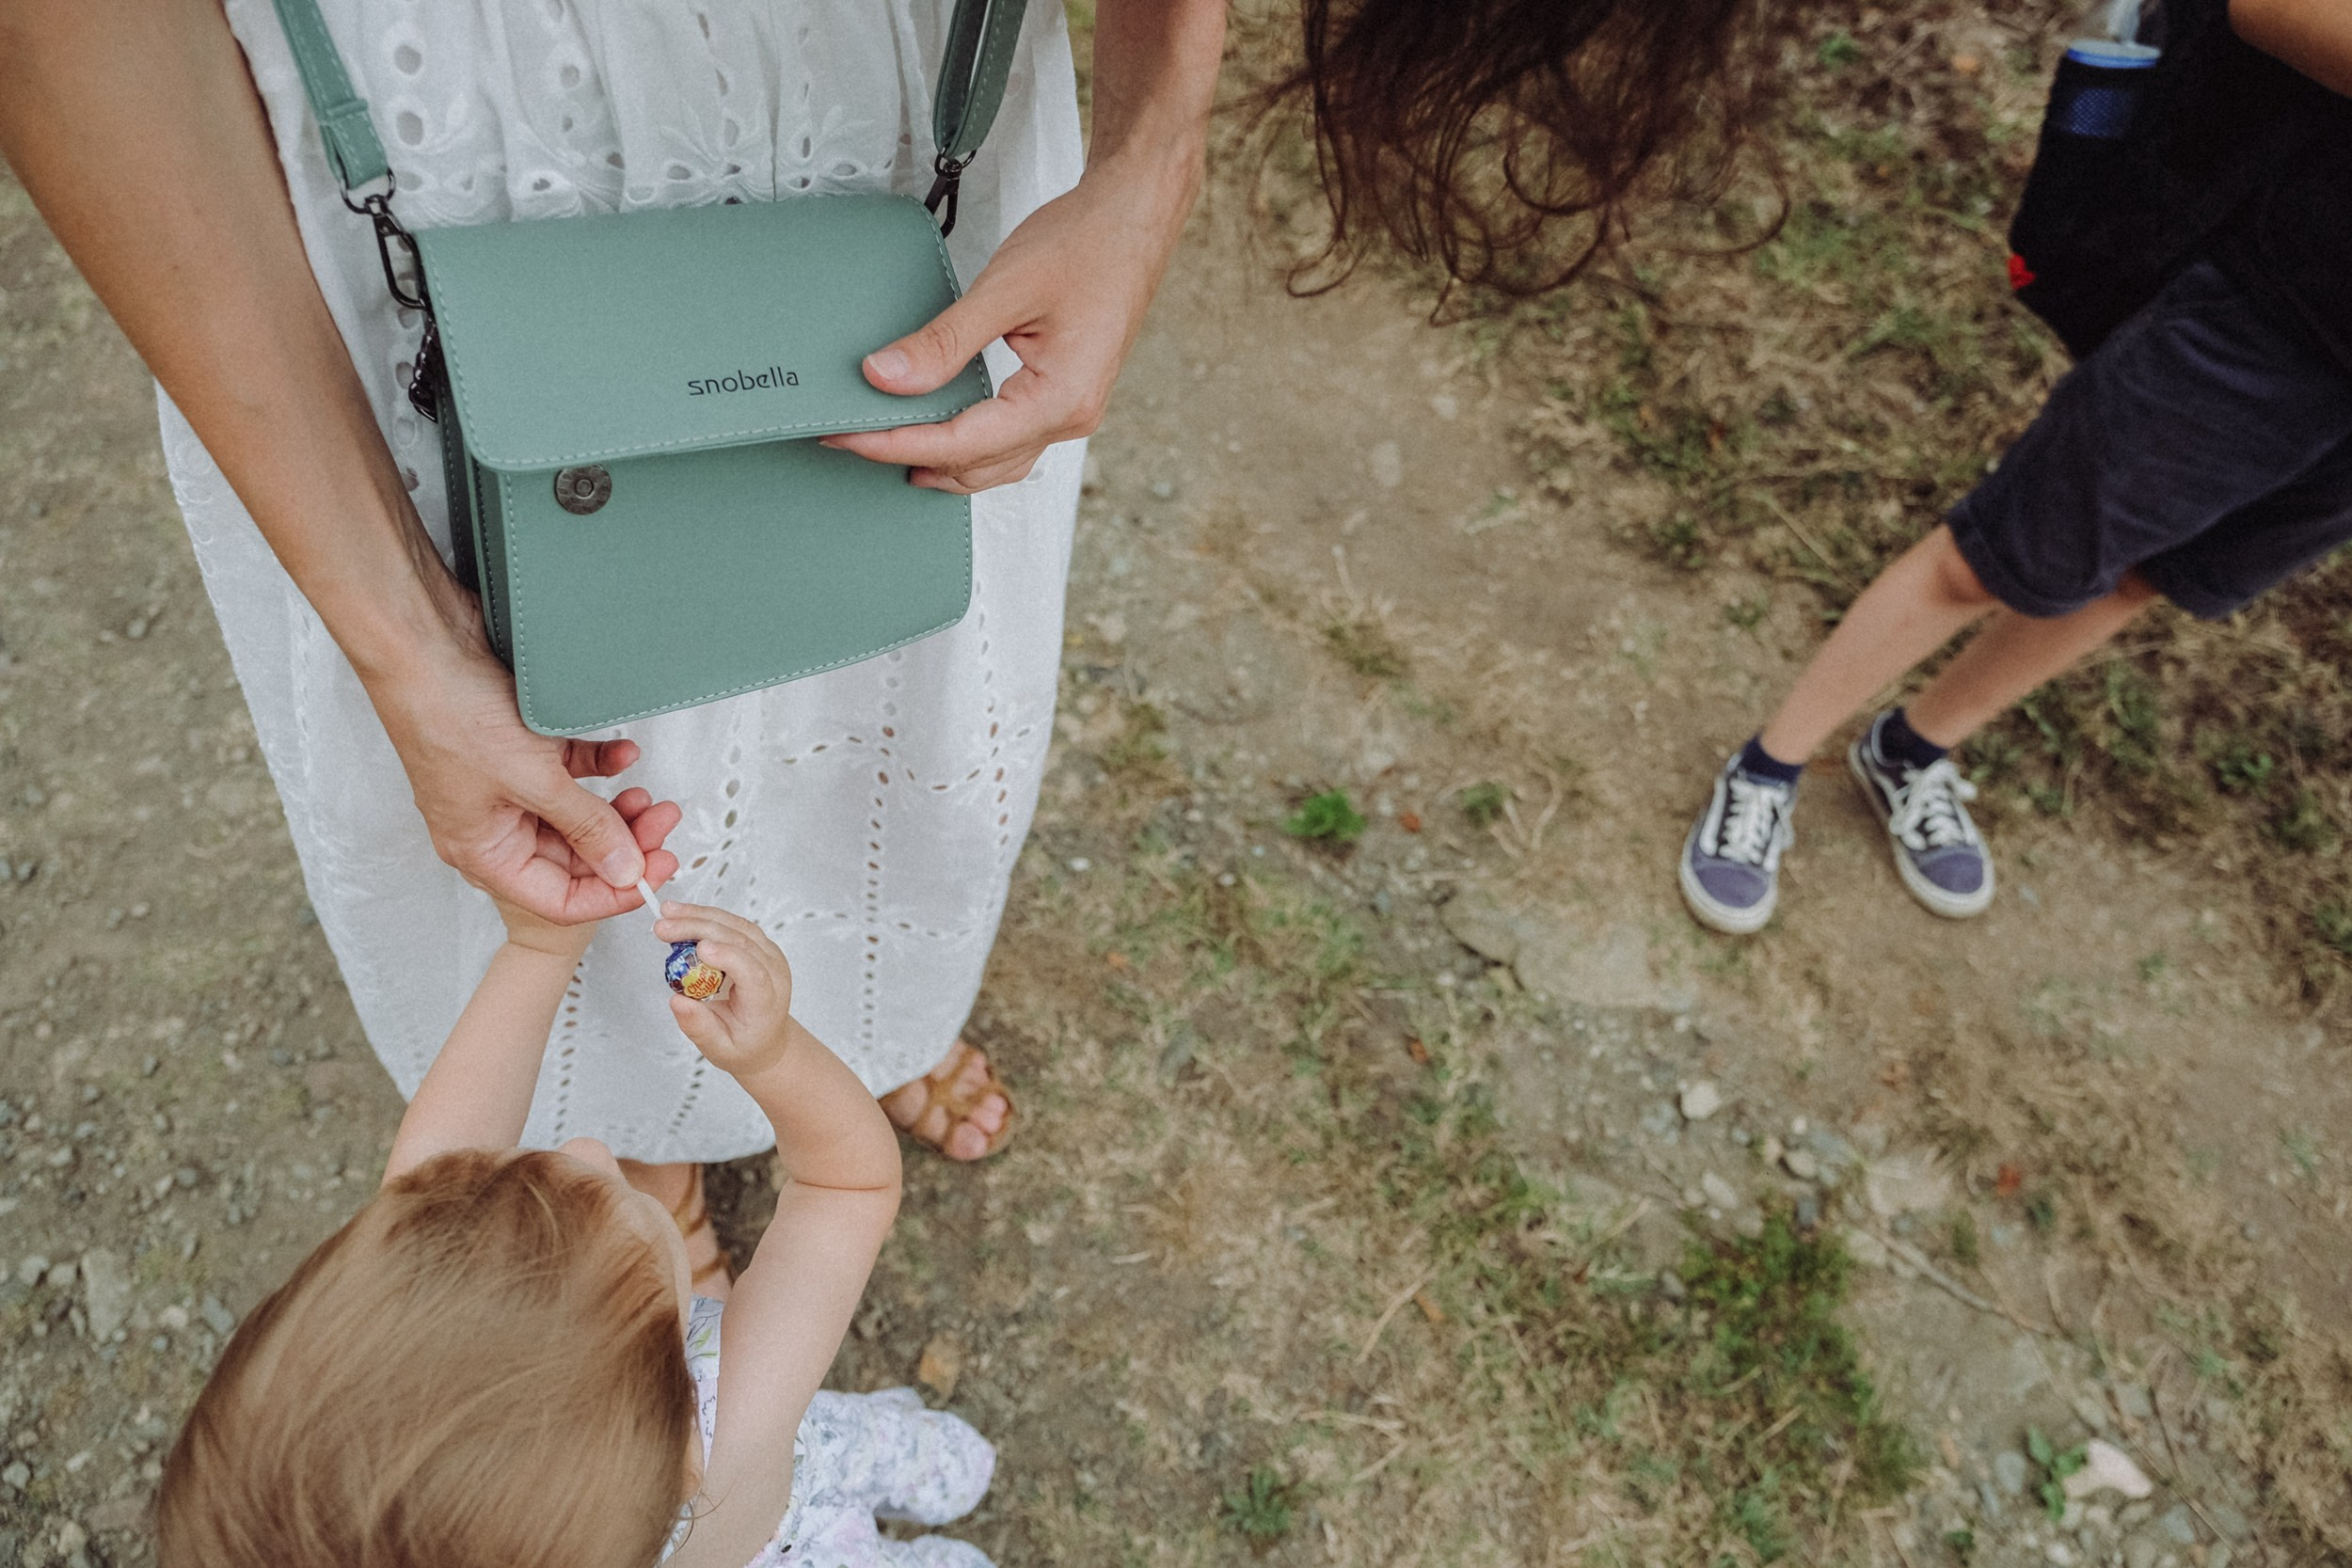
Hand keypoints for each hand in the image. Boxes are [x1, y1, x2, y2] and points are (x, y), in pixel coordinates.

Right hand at [367, 602, 681, 923]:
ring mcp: (506, 787)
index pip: (558, 900)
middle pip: (573, 856)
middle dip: (623, 842)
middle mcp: (493, 826)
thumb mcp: (532, 781)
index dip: (611, 892)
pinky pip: (569, 771)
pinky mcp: (517, 750)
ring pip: (576, 815)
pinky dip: (600, 765)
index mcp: (484, 852)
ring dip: (616, 807)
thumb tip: (627, 871)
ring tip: (650, 794)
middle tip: (664, 821)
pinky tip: (624, 753)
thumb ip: (586, 827)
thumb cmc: (450, 713)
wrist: (423, 641)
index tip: (658, 871)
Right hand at [654, 901, 797, 1078]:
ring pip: (736, 925)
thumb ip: (699, 1027)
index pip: (753, 973)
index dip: (728, 956)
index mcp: (766, 1000)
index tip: (699, 948)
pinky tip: (682, 914)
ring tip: (667, 913)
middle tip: (663, 927)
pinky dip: (706, 917)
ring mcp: (768, 954)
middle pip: (741, 941)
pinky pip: (732, 924)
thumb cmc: (743, 1045)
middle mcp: (773, 971)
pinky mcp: (758, 944)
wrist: (765, 1038)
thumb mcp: (719, 1049)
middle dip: (699, 929)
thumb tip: (677, 1001)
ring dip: (700, 916)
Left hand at [818, 149, 1200, 492]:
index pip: (962, 443)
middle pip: (977, 466)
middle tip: (849, 438)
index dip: (897, 443)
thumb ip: (943, 341)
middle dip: (911, 457)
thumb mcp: (1004, 289)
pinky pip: (1011, 440)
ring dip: (941, 461)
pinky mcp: (1065, 394)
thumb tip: (886, 377)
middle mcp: (1071, 416)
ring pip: (996, 464)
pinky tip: (939, 433)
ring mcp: (1072, 409)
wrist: (1136, 215)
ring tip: (884, 446)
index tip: (848, 435)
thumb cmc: (1088, 242)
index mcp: (1061, 399)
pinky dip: (969, 443)